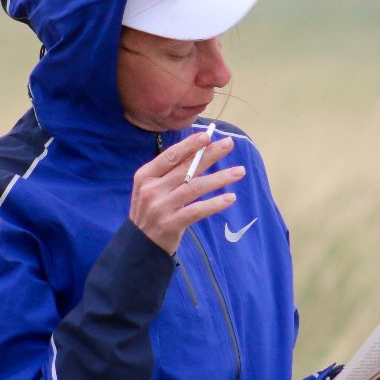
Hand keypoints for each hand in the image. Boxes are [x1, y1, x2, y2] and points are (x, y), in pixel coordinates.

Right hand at [129, 131, 243, 254]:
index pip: (171, 156)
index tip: (207, 136)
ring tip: (239, 172)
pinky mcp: (171, 224)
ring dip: (219, 178)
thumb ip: (170, 172)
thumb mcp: (152, 188)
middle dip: (209, 154)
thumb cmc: (151, 209)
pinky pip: (197, 210)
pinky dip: (214, 203)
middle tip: (229, 144)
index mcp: (146, 176)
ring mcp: (161, 207)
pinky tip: (230, 197)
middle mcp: (152, 189)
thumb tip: (199, 150)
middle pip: (186, 168)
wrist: (139, 243)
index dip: (189, 145)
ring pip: (195, 187)